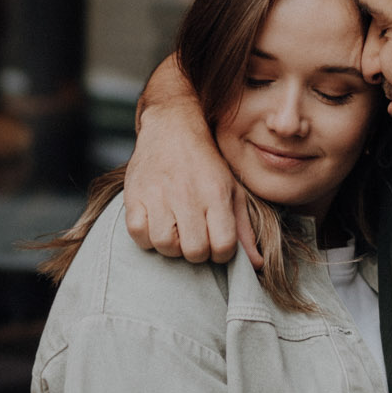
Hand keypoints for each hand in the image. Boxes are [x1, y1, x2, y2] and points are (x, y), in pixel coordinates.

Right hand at [126, 56, 261, 267]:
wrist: (172, 127)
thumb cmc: (206, 164)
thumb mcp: (232, 191)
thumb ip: (243, 230)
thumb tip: (257, 265)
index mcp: (216, 194)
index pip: (223, 246)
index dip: (221, 253)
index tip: (215, 243)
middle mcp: (188, 194)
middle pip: (194, 251)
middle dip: (196, 252)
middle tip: (193, 237)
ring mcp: (158, 194)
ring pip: (164, 245)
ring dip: (170, 245)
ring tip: (174, 229)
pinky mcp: (134, 194)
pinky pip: (138, 234)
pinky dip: (145, 236)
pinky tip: (155, 223)